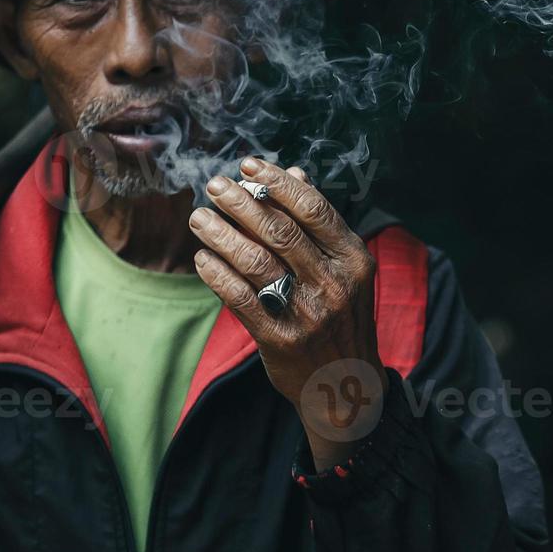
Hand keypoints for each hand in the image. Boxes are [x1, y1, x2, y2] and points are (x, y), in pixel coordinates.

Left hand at [189, 157, 383, 468]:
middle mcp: (334, 284)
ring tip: (200, 218)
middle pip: (279, 231)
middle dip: (241, 203)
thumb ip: (319, 223)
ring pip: (255, 261)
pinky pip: (240, 298)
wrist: (346, 384)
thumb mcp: (345, 269)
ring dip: (221, 235)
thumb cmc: (341, 316)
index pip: (312, 208)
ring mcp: (308, 313)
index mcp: (352, 259)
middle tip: (215, 186)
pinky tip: (203, 259)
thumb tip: (294, 173)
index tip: (248, 166)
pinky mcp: (280, 339)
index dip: (276, 183)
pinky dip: (217, 275)